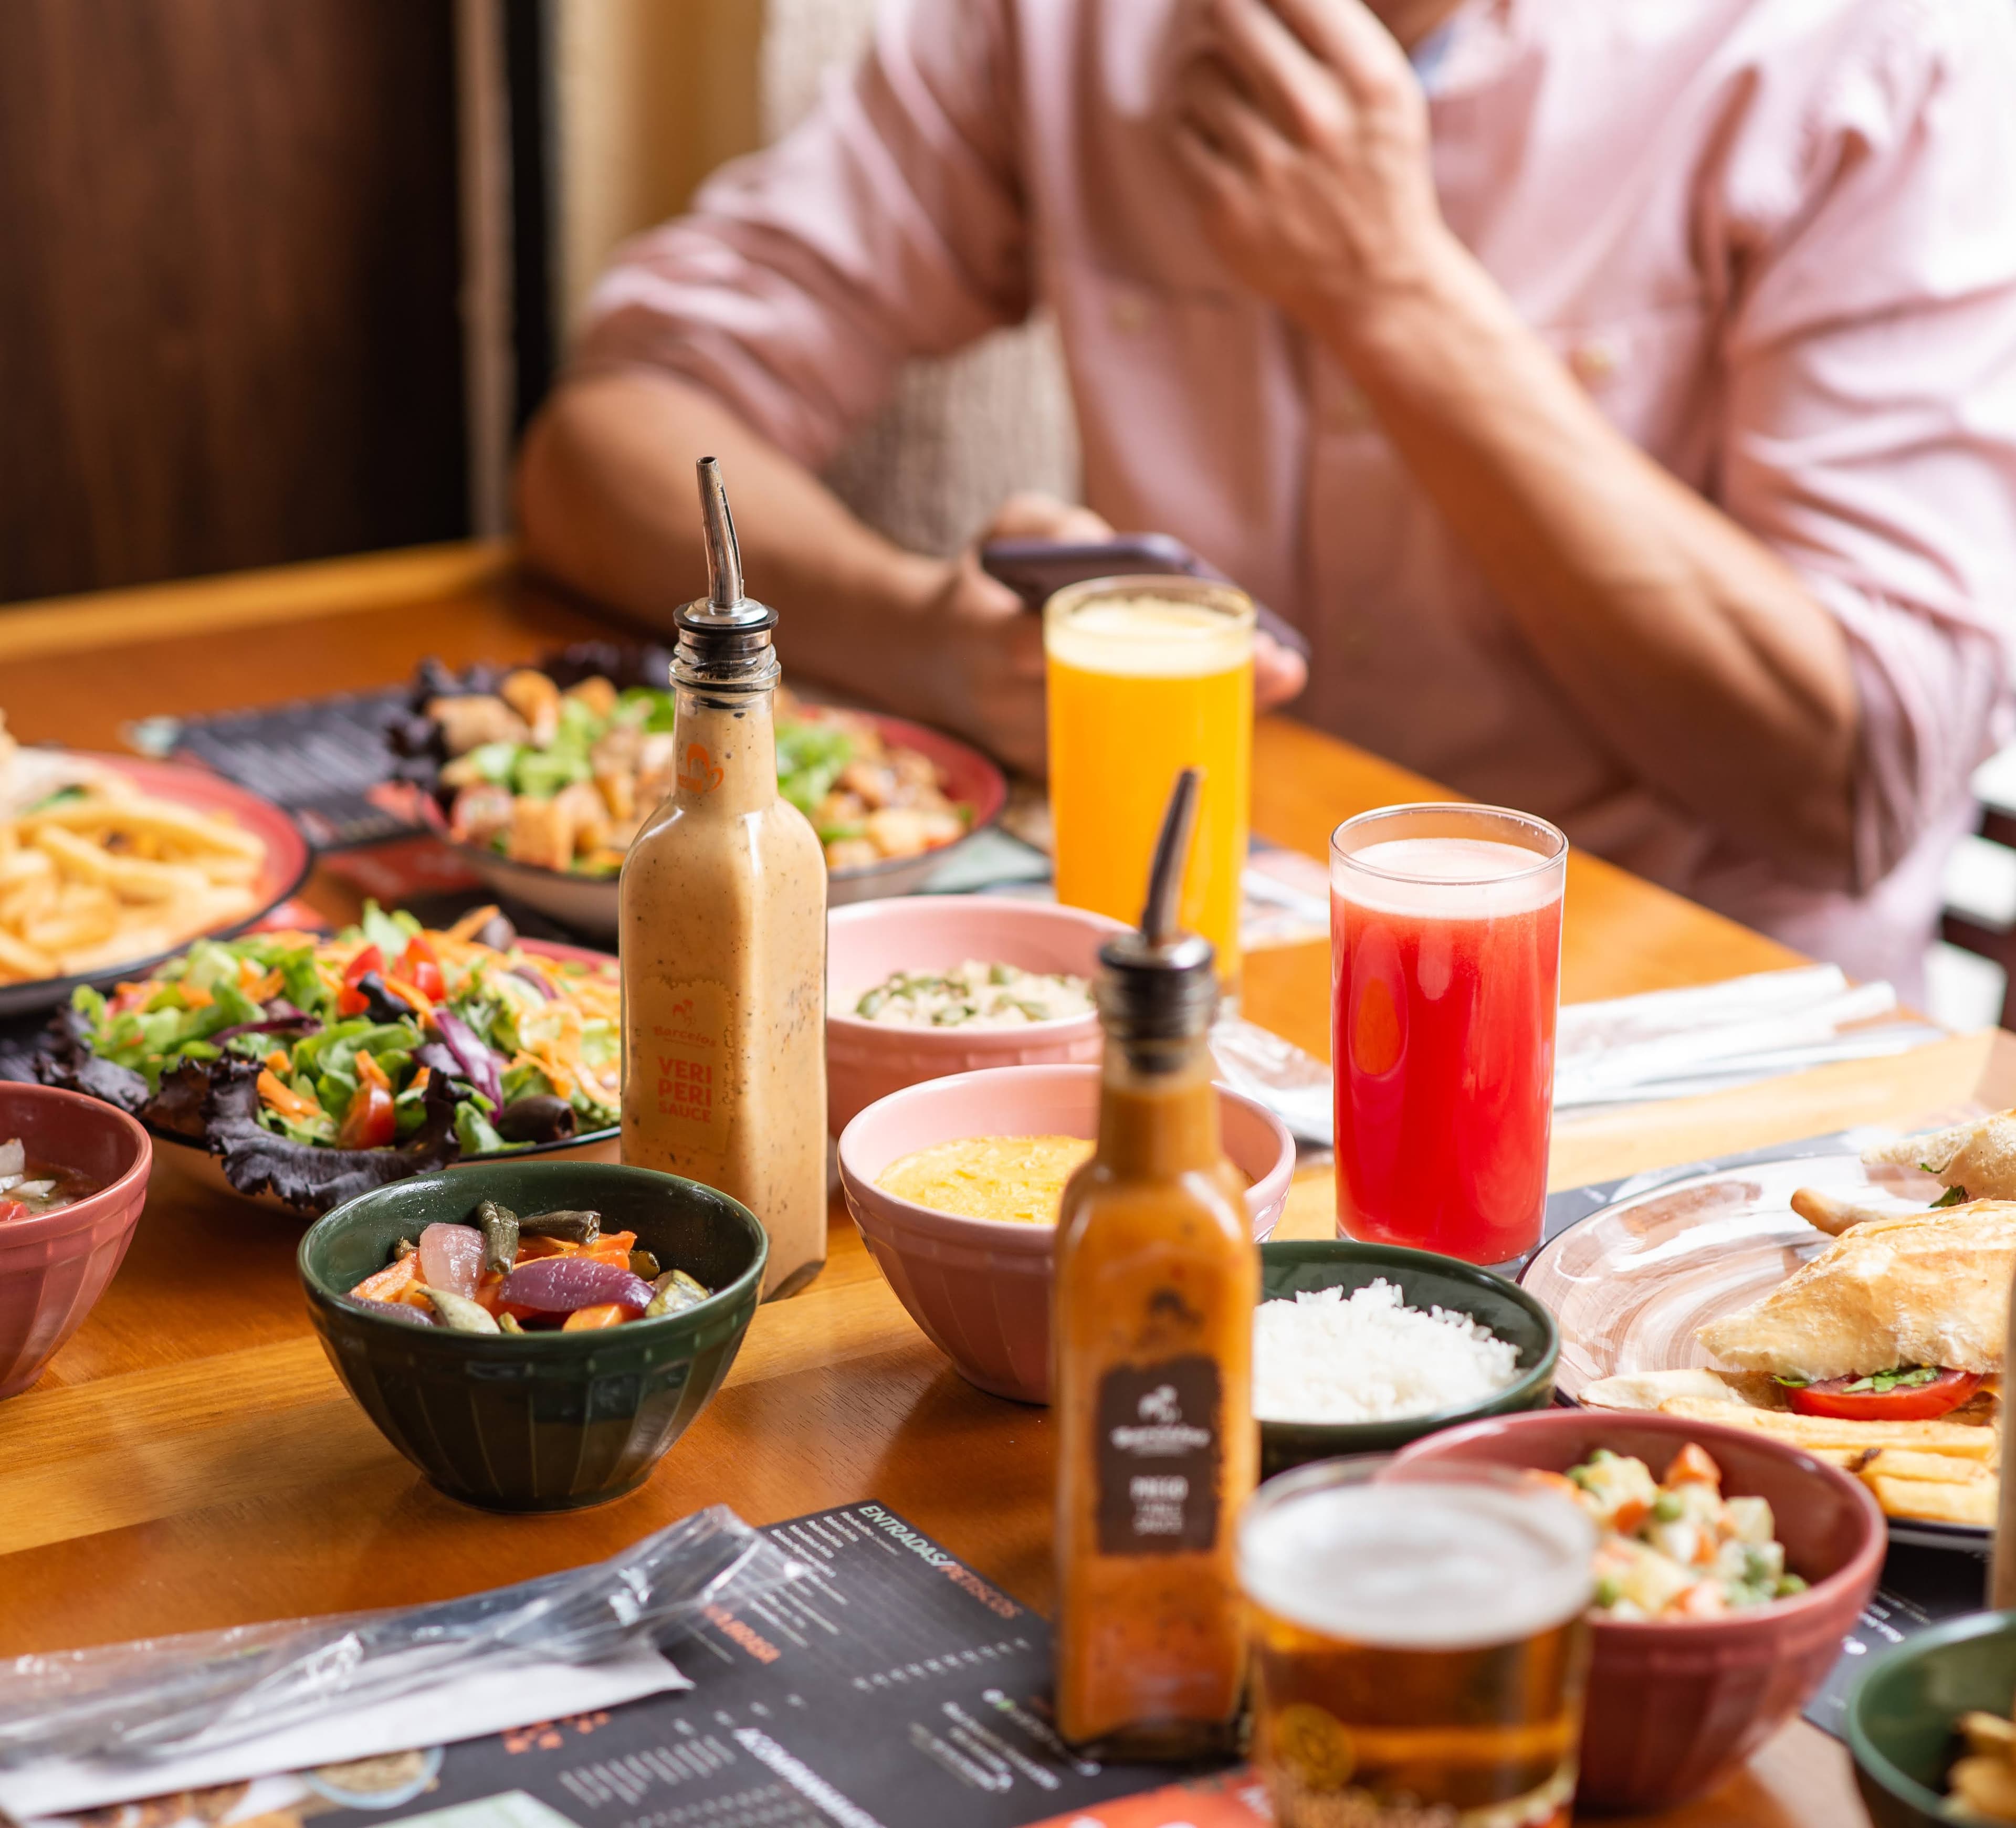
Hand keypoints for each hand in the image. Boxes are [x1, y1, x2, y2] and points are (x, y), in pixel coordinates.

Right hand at [906, 491, 1306, 772]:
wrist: (920, 657)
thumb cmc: (979, 584)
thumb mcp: (1003, 530)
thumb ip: (1052, 528)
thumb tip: (1114, 548)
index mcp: (987, 642)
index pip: (1065, 647)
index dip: (1142, 647)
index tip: (1200, 629)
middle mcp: (1007, 707)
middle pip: (1121, 706)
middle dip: (1208, 687)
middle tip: (1283, 665)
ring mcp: (1028, 748)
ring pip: (1131, 741)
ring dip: (1208, 711)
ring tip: (1278, 677)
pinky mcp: (1047, 770)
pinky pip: (1125, 755)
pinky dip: (1179, 726)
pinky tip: (1236, 699)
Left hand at [1170, 0, 1457, 346]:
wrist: (1374, 279)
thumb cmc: (1374, 167)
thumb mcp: (1384, 90)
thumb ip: (1332, 28)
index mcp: (1370, 79)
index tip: (1251, 3)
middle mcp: (1320, 119)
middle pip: (1229, 13)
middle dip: (1221, 12)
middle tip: (1226, 24)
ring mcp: (1269, 168)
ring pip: (1196, 72)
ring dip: (1202, 73)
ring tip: (1224, 92)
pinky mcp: (1225, 208)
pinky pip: (1177, 130)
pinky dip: (1188, 124)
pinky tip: (1213, 135)